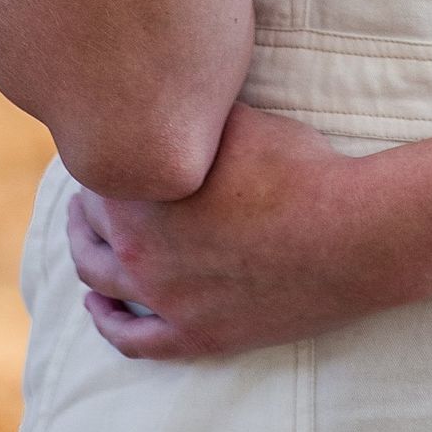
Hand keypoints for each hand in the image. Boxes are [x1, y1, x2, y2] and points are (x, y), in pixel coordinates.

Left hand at [65, 102, 391, 359]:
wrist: (347, 235)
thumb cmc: (298, 169)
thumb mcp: (238, 119)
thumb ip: (193, 113)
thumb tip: (171, 91)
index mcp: (144, 193)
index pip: (97, 171)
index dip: (100, 153)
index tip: (106, 141)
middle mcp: (140, 250)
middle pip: (91, 224)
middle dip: (88, 202)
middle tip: (92, 183)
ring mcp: (165, 300)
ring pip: (99, 280)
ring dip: (84, 254)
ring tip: (84, 234)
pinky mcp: (196, 336)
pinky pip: (132, 340)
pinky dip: (107, 323)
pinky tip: (97, 308)